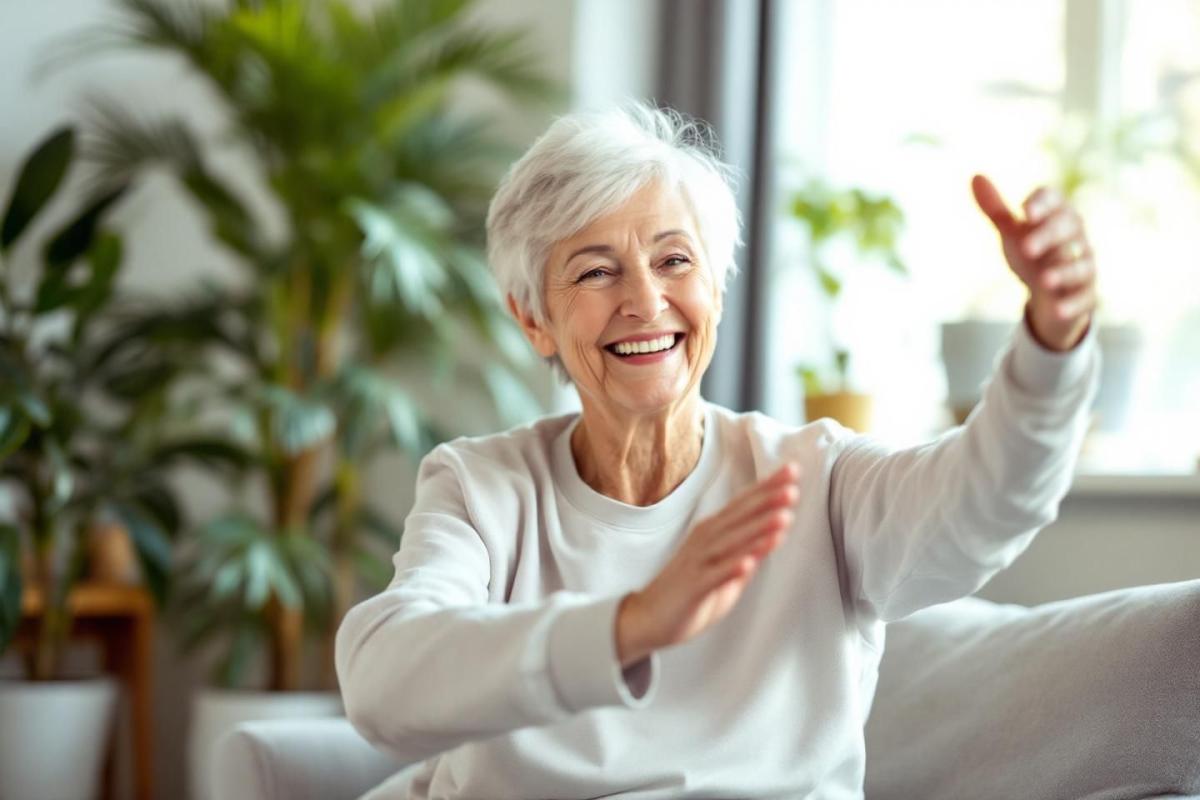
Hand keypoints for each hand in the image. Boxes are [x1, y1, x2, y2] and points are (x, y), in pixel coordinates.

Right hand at [615, 463, 799, 666]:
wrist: (647, 618)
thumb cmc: (689, 593)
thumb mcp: (726, 570)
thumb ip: (748, 551)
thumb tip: (777, 533)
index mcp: (714, 532)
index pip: (744, 504)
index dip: (768, 487)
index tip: (793, 471)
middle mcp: (705, 540)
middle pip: (739, 516)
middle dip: (767, 501)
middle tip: (793, 486)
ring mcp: (698, 562)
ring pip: (731, 542)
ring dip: (758, 529)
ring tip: (783, 517)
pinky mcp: (693, 586)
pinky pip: (715, 576)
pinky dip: (733, 568)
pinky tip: (750, 562)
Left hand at [971, 174, 1096, 350]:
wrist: (1050, 292)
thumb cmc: (1033, 253)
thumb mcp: (1013, 232)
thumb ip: (996, 208)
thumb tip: (975, 176)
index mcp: (1057, 216)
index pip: (1055, 201)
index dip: (1042, 204)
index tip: (1025, 211)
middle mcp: (1075, 237)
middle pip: (1068, 229)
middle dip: (1049, 236)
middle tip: (1025, 249)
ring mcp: (1084, 266)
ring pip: (1080, 264)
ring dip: (1064, 272)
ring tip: (1045, 280)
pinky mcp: (1086, 295)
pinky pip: (1084, 298)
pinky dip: (1072, 304)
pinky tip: (1058, 309)